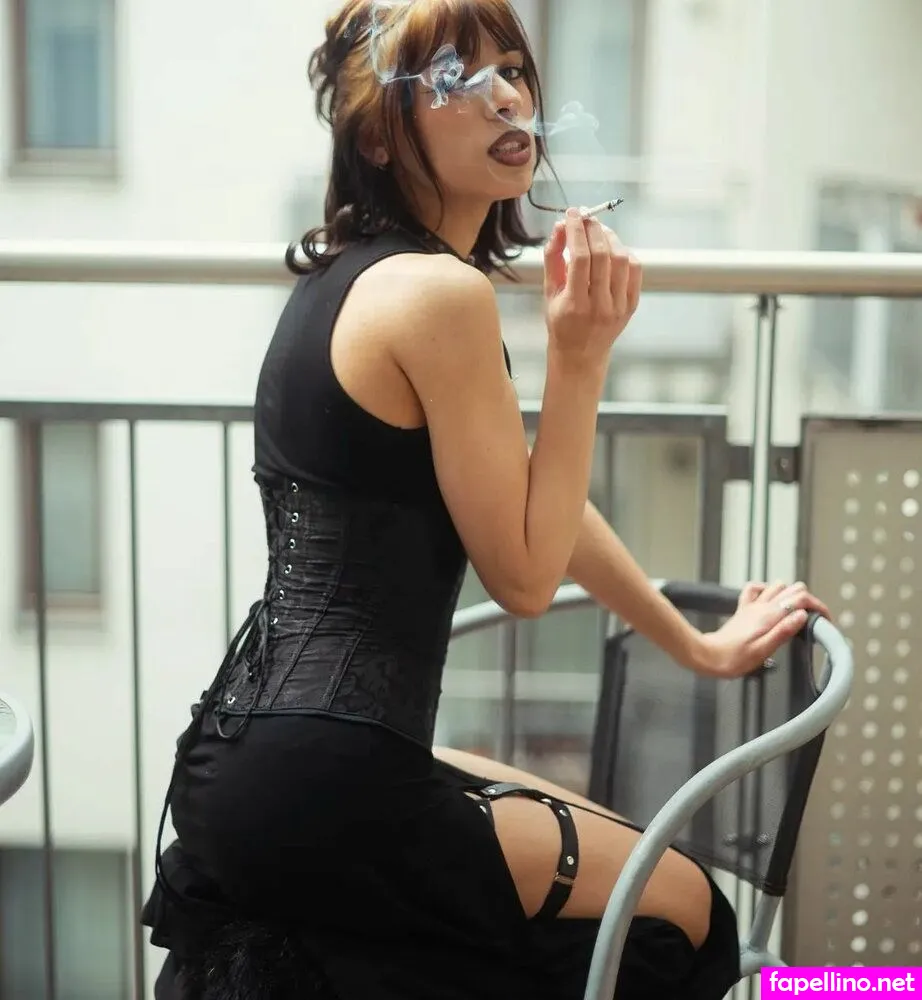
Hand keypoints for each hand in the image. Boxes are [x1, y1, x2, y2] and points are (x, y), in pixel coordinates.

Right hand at [543, 208, 640, 364]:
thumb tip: (561, 227)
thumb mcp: (549, 293)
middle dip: (593, 229)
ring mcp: (619, 307)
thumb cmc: (561, 322)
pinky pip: (635, 270)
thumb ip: (552, 258)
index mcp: (575, 305)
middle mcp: (600, 306)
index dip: (576, 231)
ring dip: (610, 238)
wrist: (581, 355)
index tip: (572, 214)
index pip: (579, 258)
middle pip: (602, 255)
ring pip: (622, 259)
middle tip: (585, 216)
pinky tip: (613, 248)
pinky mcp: (632, 305)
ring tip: (598, 230)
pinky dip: (625, 253)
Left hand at [693, 581, 831, 679]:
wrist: (709, 656)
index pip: (801, 598)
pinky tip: (770, 604)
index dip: (818, 607)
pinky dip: (767, 592)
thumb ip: (784, 631)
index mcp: (769, 616)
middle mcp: (761, 606)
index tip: (825, 621)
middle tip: (812, 620)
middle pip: (793, 588)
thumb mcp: (764, 650)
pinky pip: (756, 590)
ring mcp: (752, 606)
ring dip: (790, 595)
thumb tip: (803, 615)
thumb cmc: (734, 658)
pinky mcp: (744, 610)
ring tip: (795, 613)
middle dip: (808, 601)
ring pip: (778, 586)